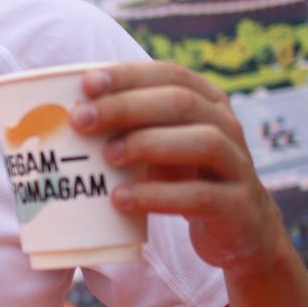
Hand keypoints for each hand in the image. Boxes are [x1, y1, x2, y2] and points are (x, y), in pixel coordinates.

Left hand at [70, 62, 286, 275]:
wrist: (242, 232)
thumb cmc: (187, 181)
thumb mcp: (163, 148)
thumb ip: (131, 128)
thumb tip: (64, 116)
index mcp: (208, 103)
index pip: (170, 74)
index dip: (129, 76)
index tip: (86, 84)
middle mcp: (228, 127)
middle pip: (181, 103)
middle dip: (127, 107)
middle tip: (81, 120)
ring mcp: (238, 165)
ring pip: (202, 142)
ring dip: (148, 144)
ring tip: (107, 156)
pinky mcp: (238, 206)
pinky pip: (201, 196)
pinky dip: (158, 195)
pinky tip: (122, 198)